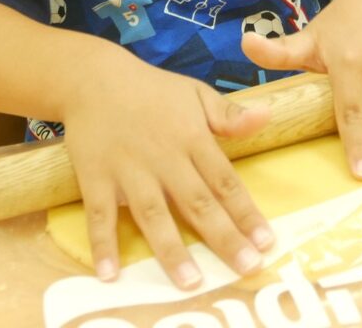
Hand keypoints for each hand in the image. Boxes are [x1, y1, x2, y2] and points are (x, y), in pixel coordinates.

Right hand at [60, 47, 274, 289]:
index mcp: (191, 137)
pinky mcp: (95, 177)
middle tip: (246, 269)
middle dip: (223, 237)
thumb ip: (229, 114)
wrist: (94, 78)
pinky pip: (99, 215)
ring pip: (153, 213)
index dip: (246, 213)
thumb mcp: (195, 93)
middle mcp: (163, 157)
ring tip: (190, 282)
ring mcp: (128, 169)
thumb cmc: (151, 90)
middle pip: (196, 202)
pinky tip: (110, 274)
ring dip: (171, 249)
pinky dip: (103, 244)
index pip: (224, 181)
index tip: (266, 243)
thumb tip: (267, 116)